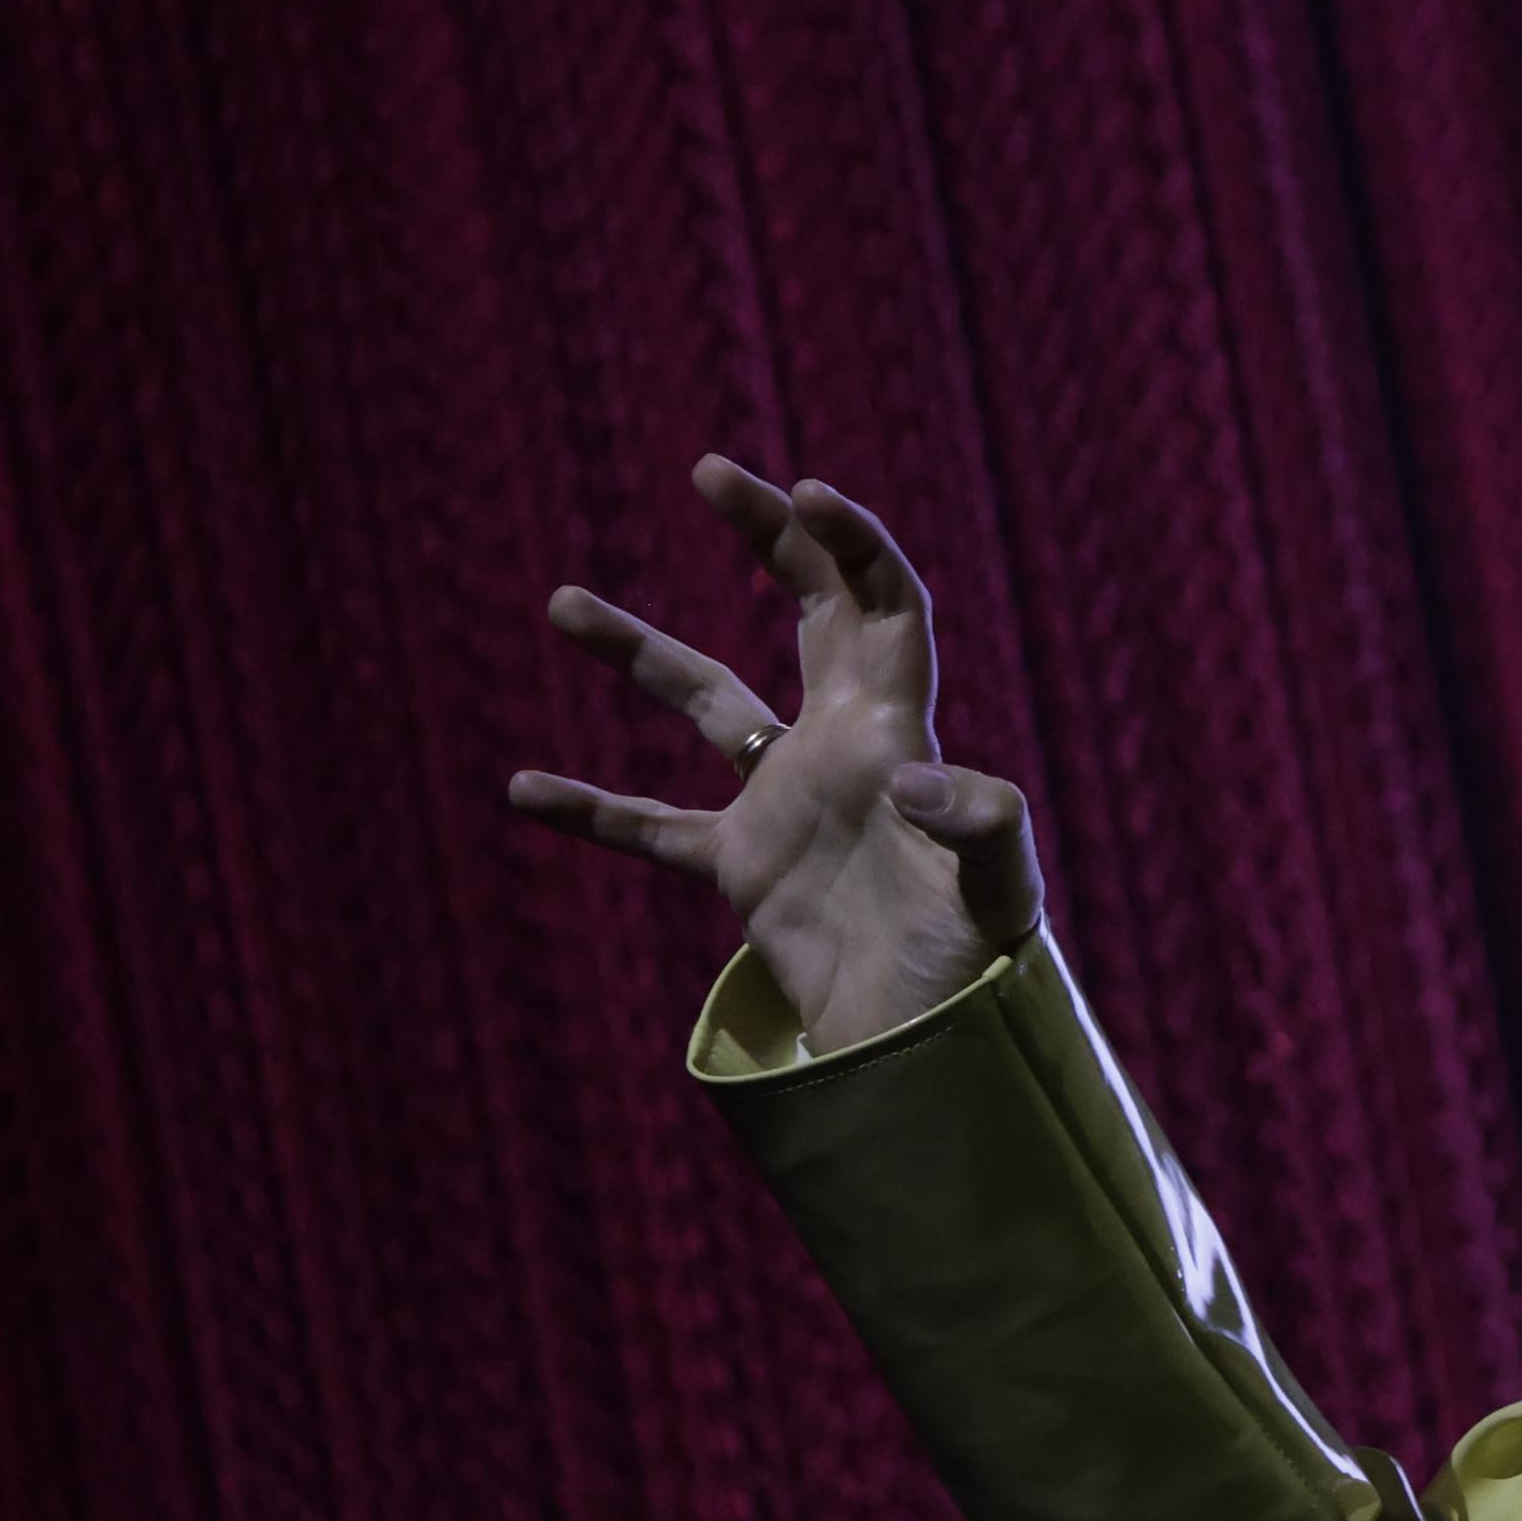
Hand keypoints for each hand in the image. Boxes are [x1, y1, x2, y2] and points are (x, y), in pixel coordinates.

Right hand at [507, 456, 1042, 1048]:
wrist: (927, 1049)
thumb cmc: (976, 972)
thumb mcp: (999, 896)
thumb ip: (980, 827)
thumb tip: (908, 776)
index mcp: (901, 734)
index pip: (882, 608)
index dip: (851, 546)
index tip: (802, 493)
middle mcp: (842, 748)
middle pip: (807, 614)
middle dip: (767, 539)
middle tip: (710, 470)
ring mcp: (786, 803)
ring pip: (706, 703)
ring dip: (639, 653)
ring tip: (561, 602)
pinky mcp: (742, 866)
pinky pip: (653, 826)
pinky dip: (593, 810)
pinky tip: (522, 788)